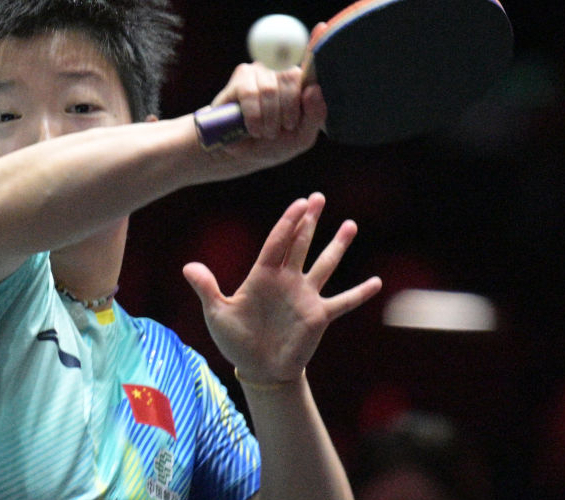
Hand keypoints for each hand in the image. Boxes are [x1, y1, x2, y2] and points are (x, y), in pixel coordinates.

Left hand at [182, 193, 381, 384]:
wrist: (258, 369)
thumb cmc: (236, 340)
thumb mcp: (217, 314)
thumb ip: (207, 289)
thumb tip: (188, 267)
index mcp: (263, 276)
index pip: (278, 242)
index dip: (289, 222)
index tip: (300, 203)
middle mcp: (287, 280)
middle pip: (300, 243)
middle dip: (309, 220)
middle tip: (318, 196)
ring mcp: (305, 297)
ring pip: (324, 264)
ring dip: (337, 246)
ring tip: (350, 225)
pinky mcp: (318, 316)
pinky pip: (343, 302)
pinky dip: (359, 292)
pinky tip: (376, 282)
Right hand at [205, 62, 325, 171]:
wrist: (242, 154)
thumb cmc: (274, 144)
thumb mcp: (302, 137)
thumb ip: (315, 116)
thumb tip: (314, 89)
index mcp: (301, 84)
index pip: (310, 77)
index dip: (302, 102)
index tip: (291, 125)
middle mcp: (282, 71)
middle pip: (291, 79)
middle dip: (284, 112)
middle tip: (275, 133)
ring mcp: (261, 71)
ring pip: (269, 88)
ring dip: (267, 117)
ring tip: (263, 133)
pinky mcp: (241, 77)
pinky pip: (249, 92)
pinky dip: (252, 114)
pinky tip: (252, 128)